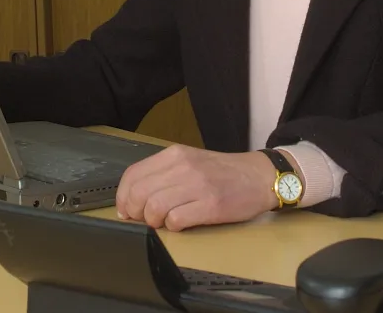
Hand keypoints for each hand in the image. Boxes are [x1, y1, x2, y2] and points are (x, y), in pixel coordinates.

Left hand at [115, 144, 284, 231]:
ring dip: (153, 221)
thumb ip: (162, 175)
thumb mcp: (189, 162)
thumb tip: (132, 199)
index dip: (123, 197)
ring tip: (163, 223)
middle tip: (144, 220)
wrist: (259, 176)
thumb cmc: (221, 173)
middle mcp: (183, 166)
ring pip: (154, 207)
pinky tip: (181, 223)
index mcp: (174, 155)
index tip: (126, 210)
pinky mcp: (211, 204)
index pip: (133, 175)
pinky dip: (173, 227)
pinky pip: (176, 220)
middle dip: (135, 213)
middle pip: (139, 193)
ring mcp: (198, 185)